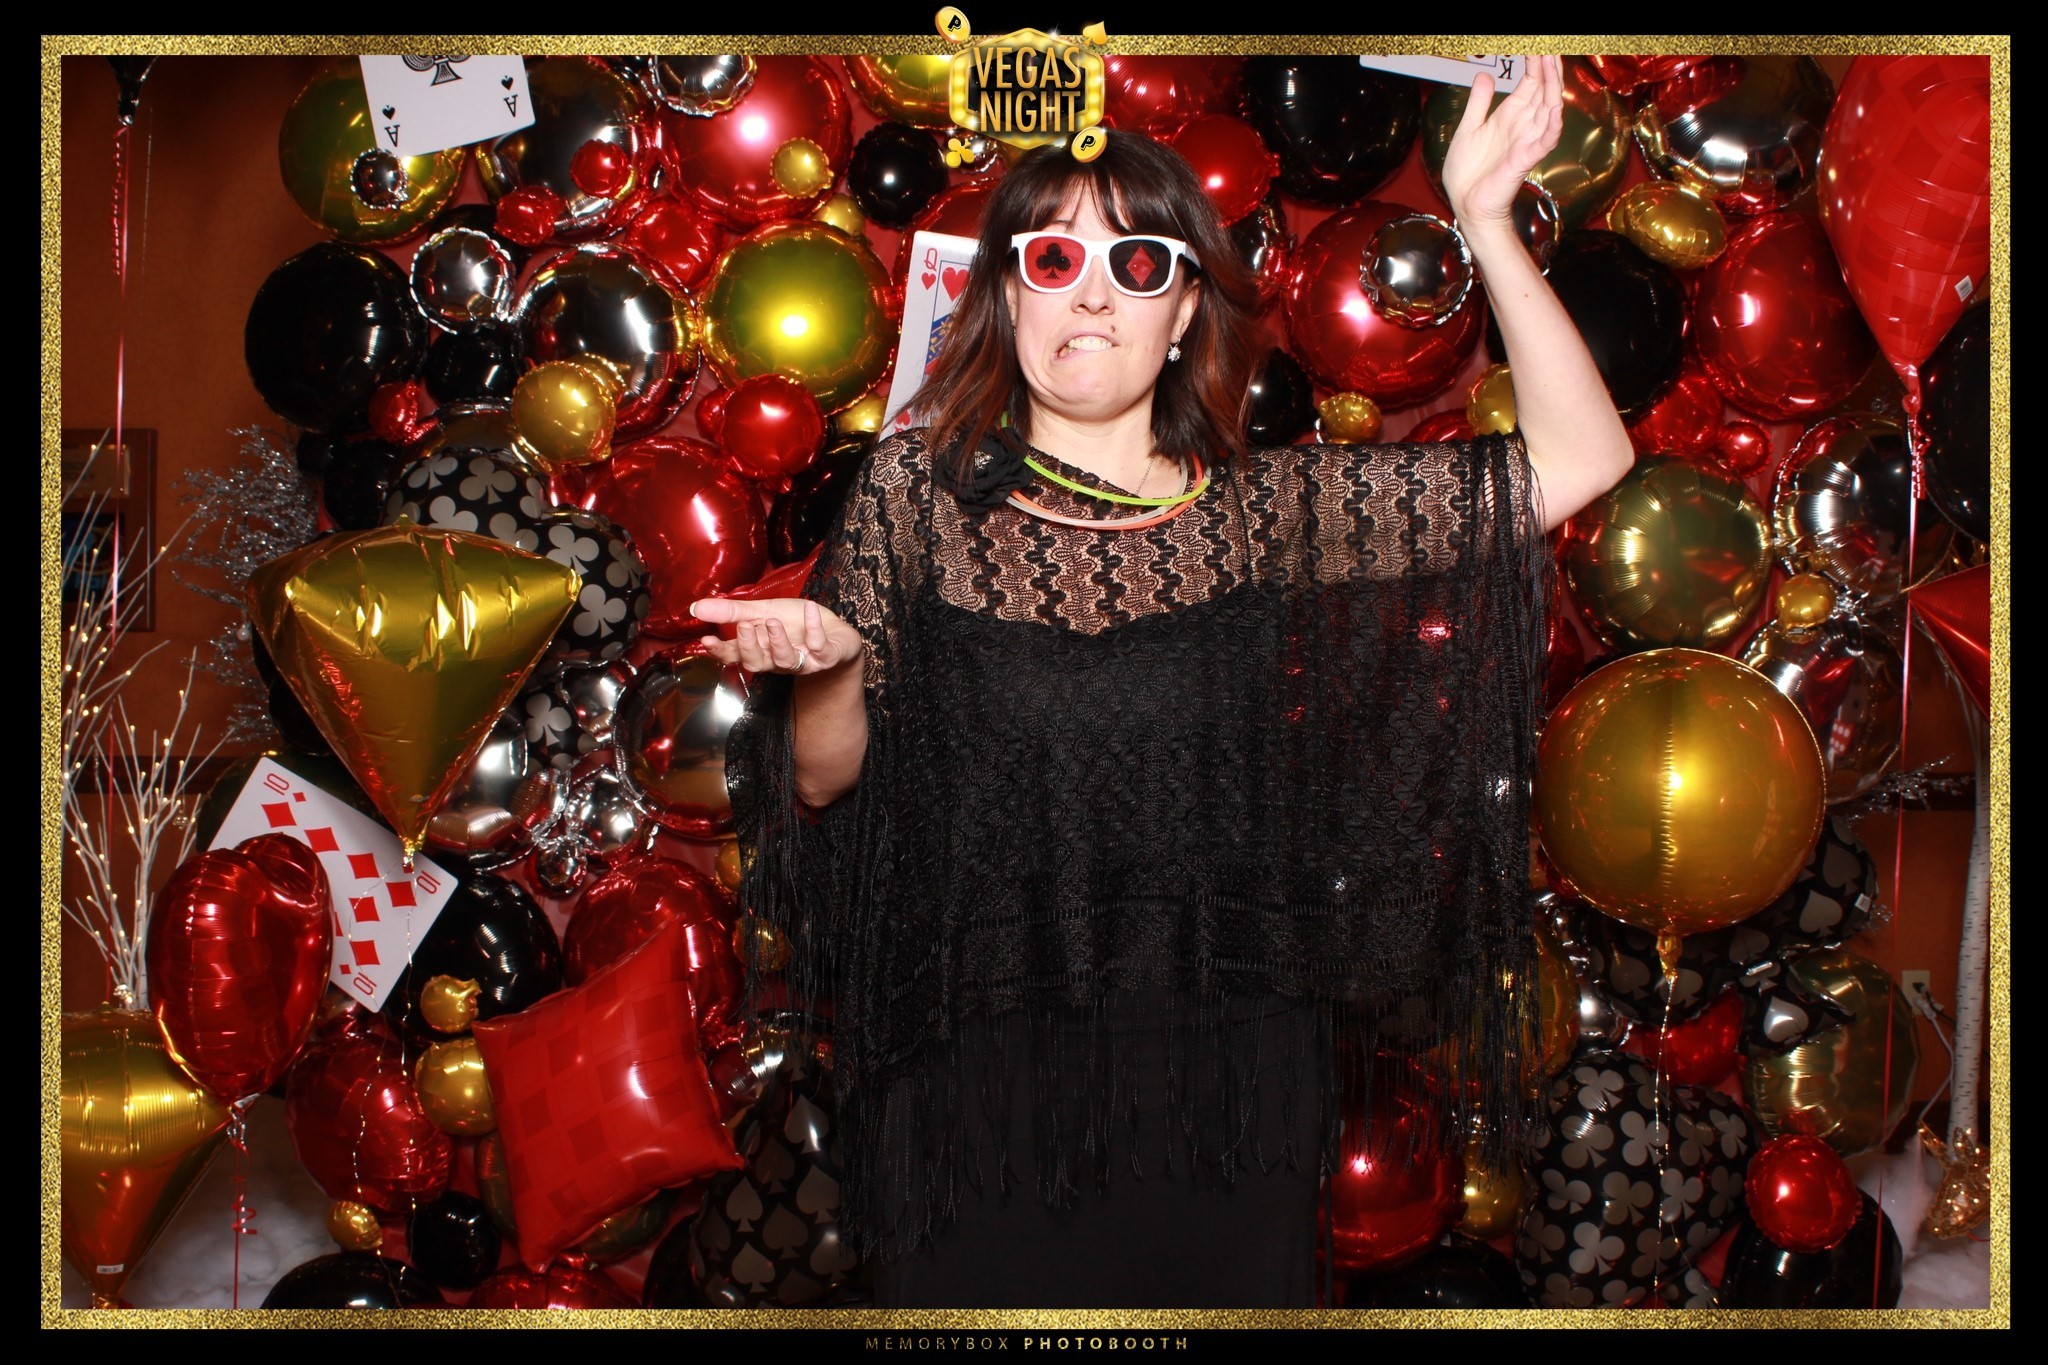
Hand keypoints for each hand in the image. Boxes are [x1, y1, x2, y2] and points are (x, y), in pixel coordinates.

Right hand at [689, 596, 862, 677]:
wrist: (834, 630)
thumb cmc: (795, 623)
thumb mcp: (763, 611)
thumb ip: (732, 612)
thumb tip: (696, 607)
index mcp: (760, 648)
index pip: (735, 655)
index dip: (720, 651)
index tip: (707, 640)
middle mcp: (777, 659)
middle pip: (757, 663)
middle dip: (749, 647)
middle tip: (745, 626)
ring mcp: (802, 660)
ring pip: (785, 661)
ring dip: (778, 642)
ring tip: (773, 621)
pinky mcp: (827, 656)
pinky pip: (820, 646)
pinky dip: (815, 628)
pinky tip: (811, 609)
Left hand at [1440, 55, 1564, 233]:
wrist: (1465, 204)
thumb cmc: (1468, 173)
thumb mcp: (1468, 128)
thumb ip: (1478, 102)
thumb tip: (1485, 75)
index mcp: (1509, 116)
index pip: (1530, 84)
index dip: (1535, 64)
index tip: (1536, 45)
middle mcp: (1522, 126)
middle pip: (1544, 91)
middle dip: (1548, 68)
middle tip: (1549, 47)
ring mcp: (1526, 142)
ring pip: (1548, 110)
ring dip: (1552, 87)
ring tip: (1553, 63)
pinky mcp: (1524, 160)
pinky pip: (1544, 142)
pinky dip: (1551, 127)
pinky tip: (1553, 111)